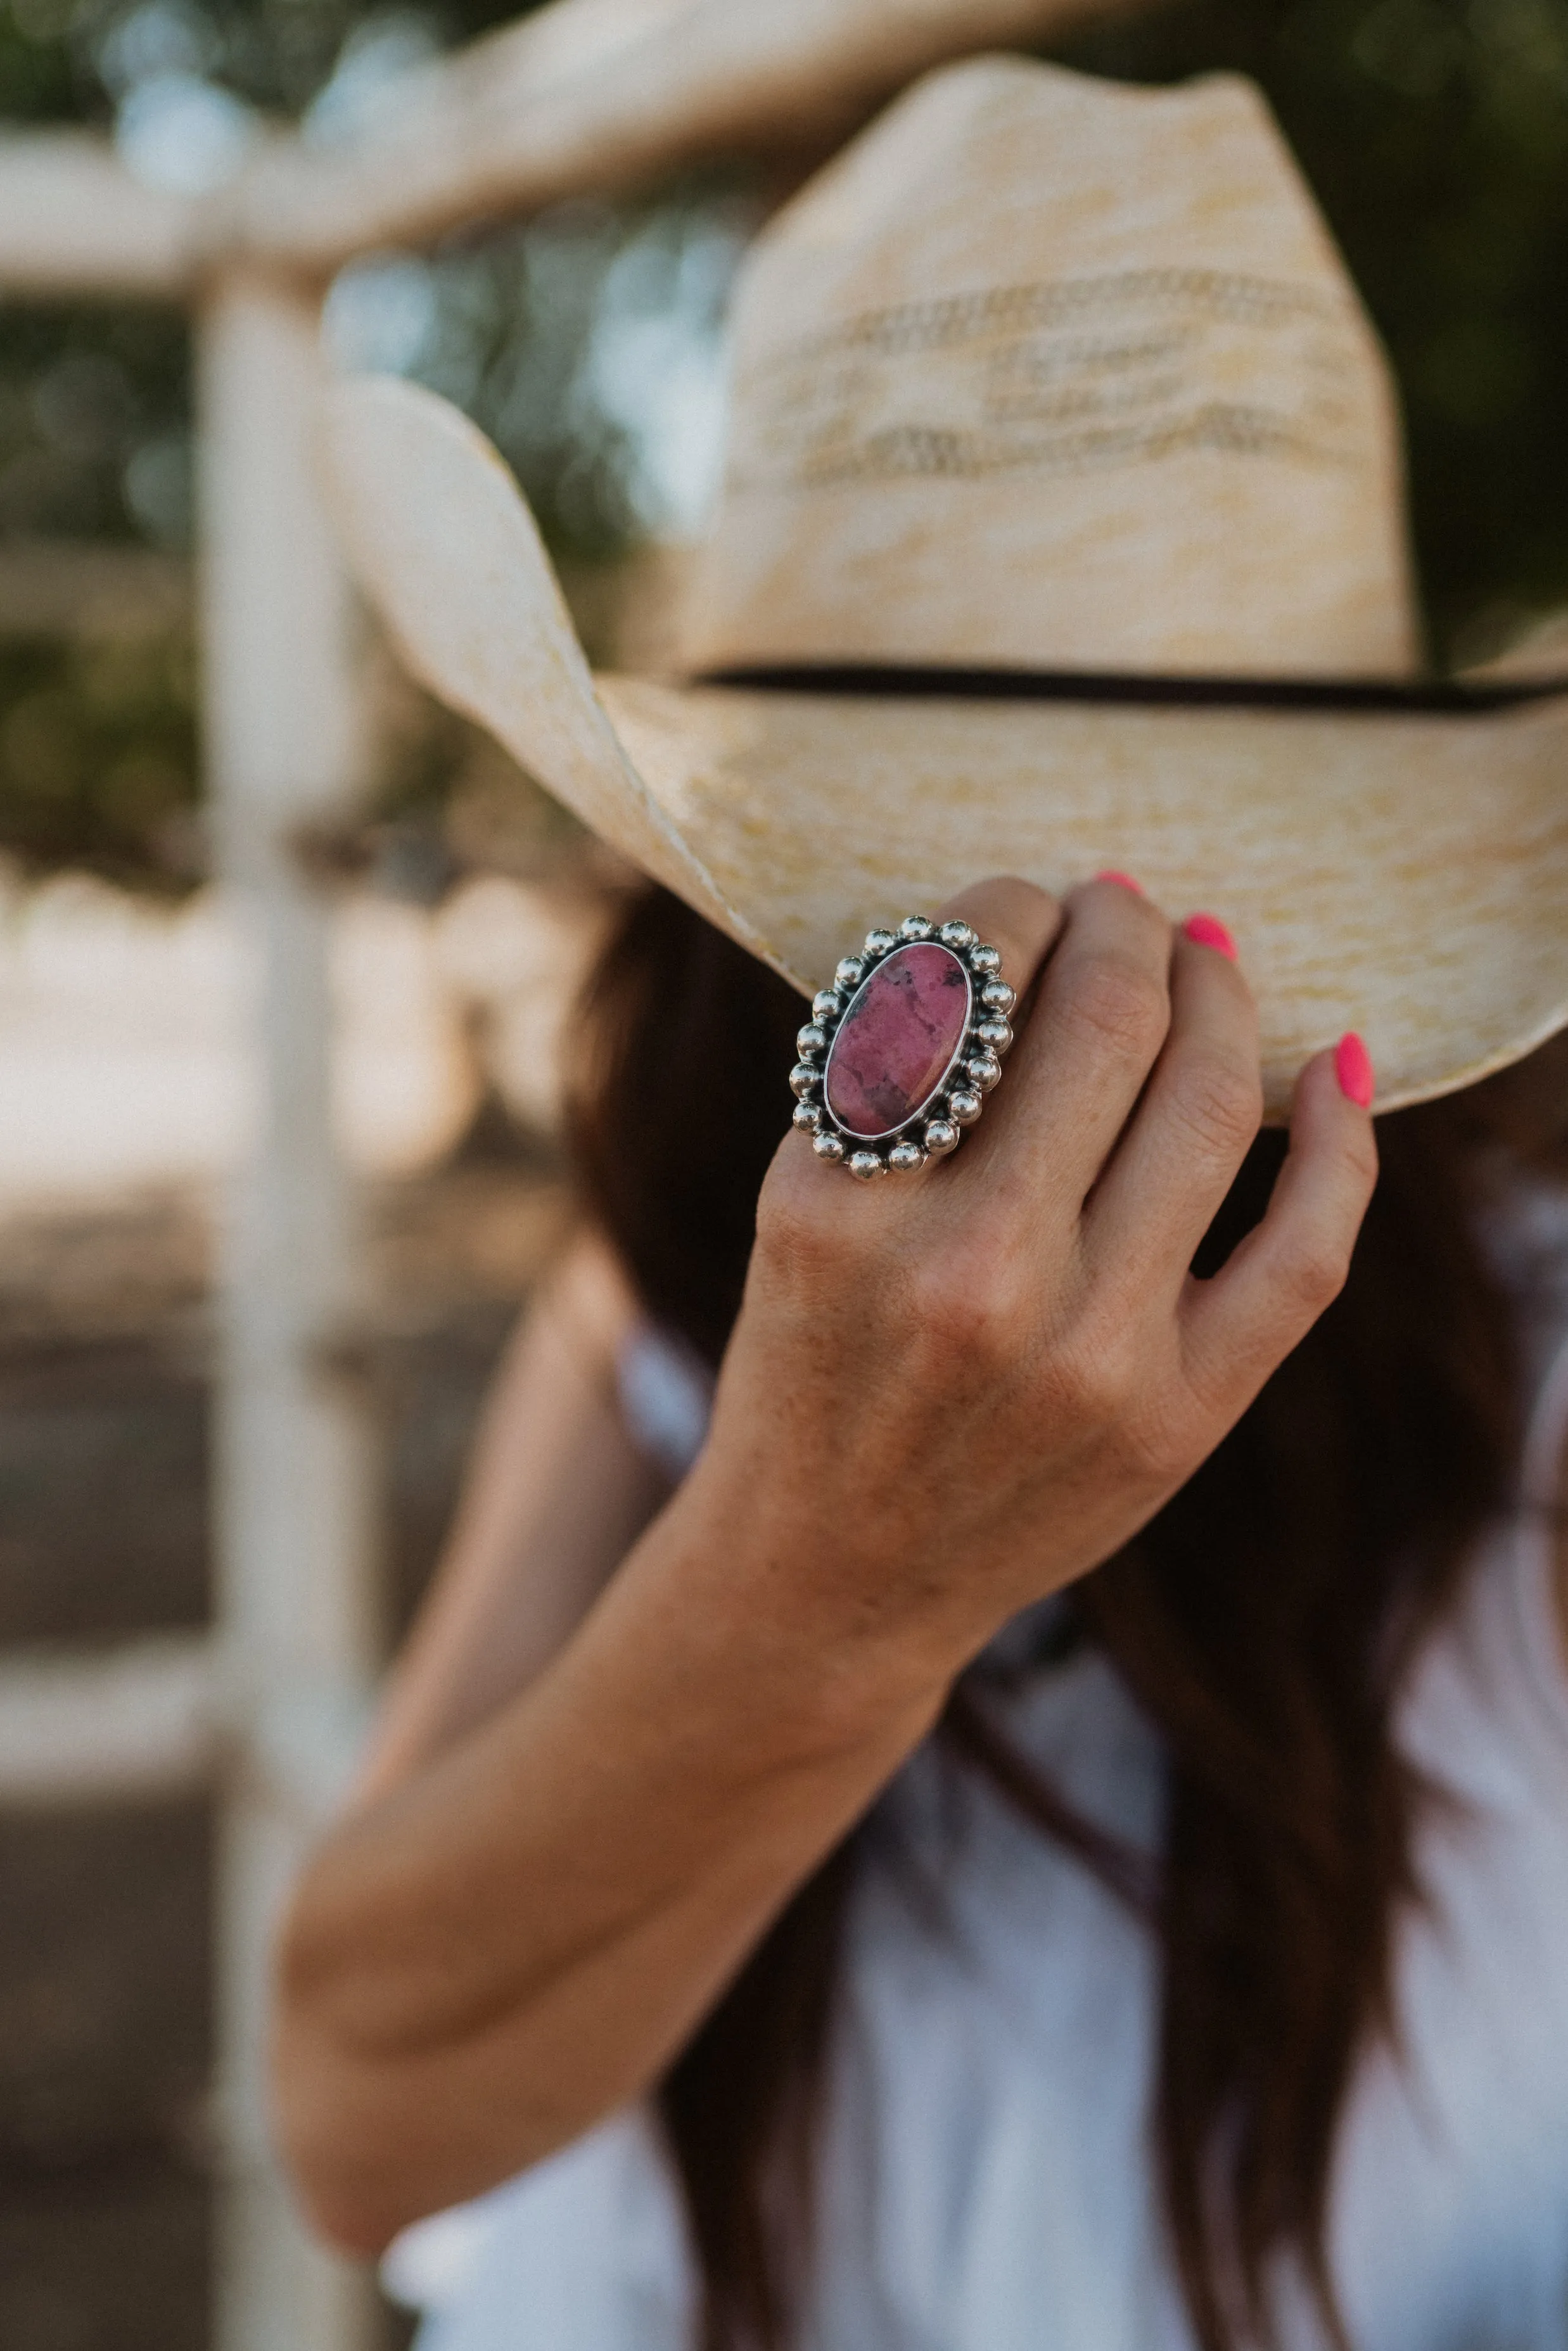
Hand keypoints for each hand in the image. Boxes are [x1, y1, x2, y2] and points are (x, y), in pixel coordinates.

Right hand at [690, 875, 1377, 1701]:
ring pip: (1210, 1107)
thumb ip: (891, 1085)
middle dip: (1126, 928)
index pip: (966, 980)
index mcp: (841, 1208)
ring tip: (1204, 957)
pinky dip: (1342, 1143)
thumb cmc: (809, 1369)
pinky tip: (1334, 1067)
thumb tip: (1039, 932)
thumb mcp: (797, 1214)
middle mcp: (965, 1274)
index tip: (1027, 901)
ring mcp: (1085, 1354)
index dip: (1014, 905)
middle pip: (1106, 1025)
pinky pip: (1304, 1251)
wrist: (828, 1579)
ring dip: (1221, 994)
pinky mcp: (1176, 1419)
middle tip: (1123, 906)